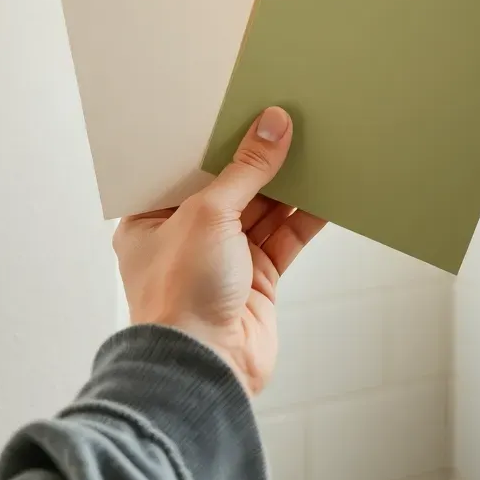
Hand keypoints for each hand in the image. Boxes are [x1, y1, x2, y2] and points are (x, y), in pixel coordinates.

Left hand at [113, 107, 324, 395]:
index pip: (187, 168)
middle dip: (259, 160)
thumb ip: (246, 169)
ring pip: (262, 210)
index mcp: (152, 218)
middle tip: (289, 122)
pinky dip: (305, 217)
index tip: (245, 111)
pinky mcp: (257, 280)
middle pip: (230, 186)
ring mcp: (224, 259)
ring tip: (314, 146)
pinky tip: (326, 193)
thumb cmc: (181, 292)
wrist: (204, 368)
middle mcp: (186, 237)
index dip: (216, 141)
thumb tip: (273, 125)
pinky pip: (284, 238)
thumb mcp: (210, 213)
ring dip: (287, 185)